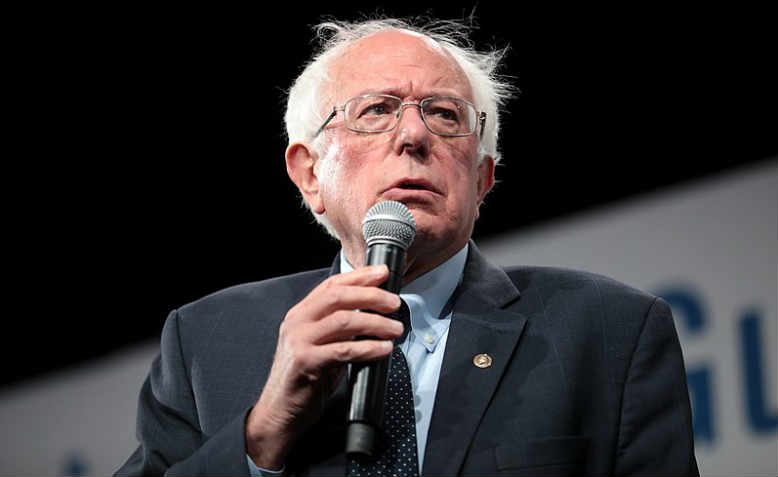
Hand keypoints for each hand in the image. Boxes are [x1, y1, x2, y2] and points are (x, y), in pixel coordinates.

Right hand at [245, 264, 402, 468]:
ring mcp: (299, 341)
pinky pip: (343, 350)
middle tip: (394, 302)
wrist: (279, 410)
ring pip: (344, 320)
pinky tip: (383, 349)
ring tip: (395, 328)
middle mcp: (297, 322)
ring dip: (376, 323)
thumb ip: (340, 327)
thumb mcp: (320, 344)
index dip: (360, 276)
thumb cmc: (304, 378)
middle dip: (372, 296)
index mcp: (301, 313)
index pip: (332, 284)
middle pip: (339, 296)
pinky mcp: (305, 362)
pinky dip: (368, 348)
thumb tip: (374, 313)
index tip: (382, 273)